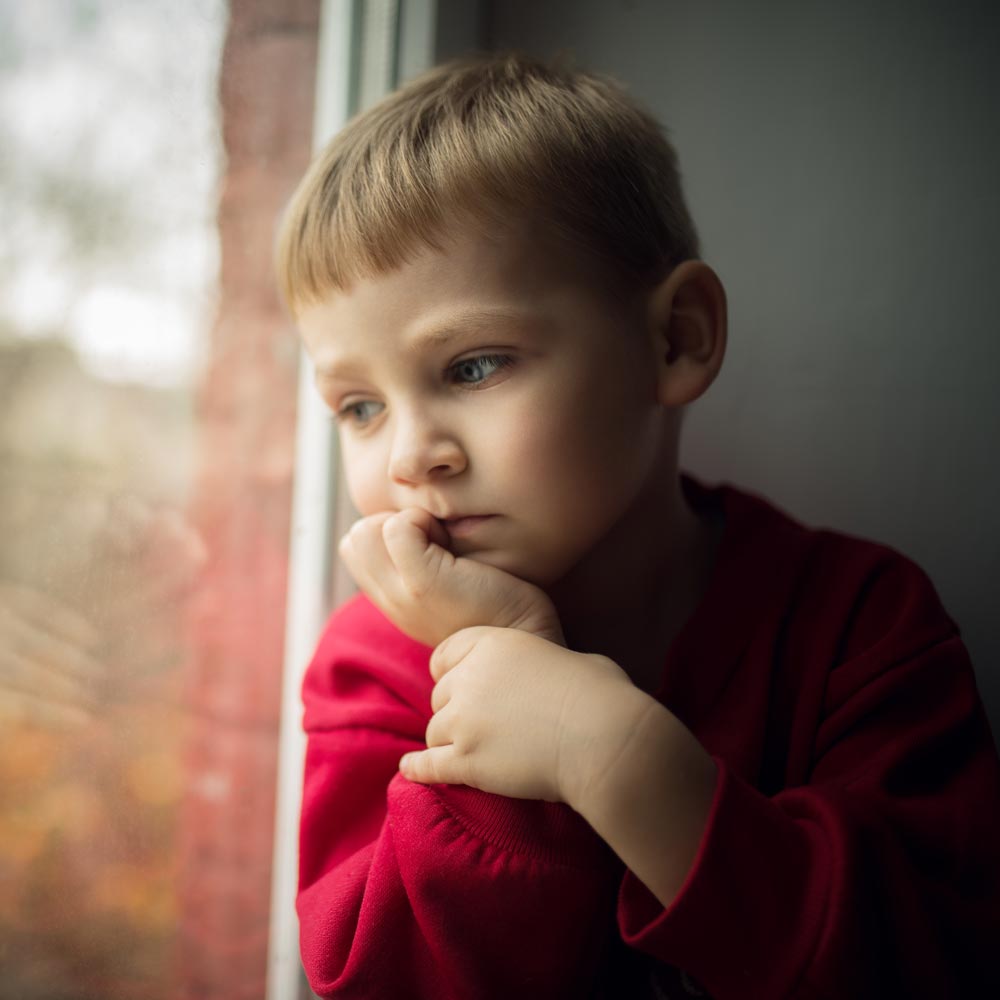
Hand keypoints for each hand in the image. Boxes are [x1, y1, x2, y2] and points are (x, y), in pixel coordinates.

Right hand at [337, 507, 563, 647]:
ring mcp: (402, 595)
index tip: (430, 542)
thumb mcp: (448, 585)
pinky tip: (454, 542)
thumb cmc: (501, 604)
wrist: (527, 636)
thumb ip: (421, 562)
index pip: (354, 547)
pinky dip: (424, 520)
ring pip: (367, 529)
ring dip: (407, 521)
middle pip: (355, 537)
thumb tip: (414, 521)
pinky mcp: (423, 584)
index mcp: (393, 601)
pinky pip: (397, 527)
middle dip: (393, 523)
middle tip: (438, 540)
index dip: (388, 531)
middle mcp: (390, 602)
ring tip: (444, 542)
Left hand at [398, 625, 643, 805]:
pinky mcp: (465, 761)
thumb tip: (557, 672)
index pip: (445, 655)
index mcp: (491, 642)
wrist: (603, 736)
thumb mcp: (567, 656)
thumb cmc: (600, 693)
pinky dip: (418, 768)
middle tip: (481, 728)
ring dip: (448, 743)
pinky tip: (409, 770)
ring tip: (469, 754)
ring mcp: (462, 721)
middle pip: (439, 697)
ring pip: (434, 732)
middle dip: (455, 711)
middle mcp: (468, 678)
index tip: (464, 687)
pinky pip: (427, 765)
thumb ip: (540, 660)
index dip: (453, 673)